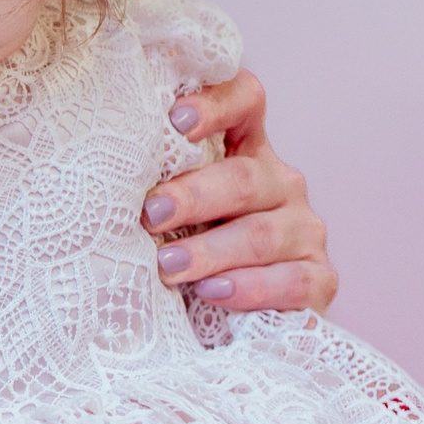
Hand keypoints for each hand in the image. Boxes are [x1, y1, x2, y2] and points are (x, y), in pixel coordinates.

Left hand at [146, 68, 336, 313]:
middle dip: (192, 196)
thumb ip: (153, 187)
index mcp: (244, 150)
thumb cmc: (181, 251)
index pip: (245, 101)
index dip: (215, 104)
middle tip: (150, 215)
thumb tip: (103, 175)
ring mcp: (304, 230)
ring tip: (168, 267)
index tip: (175, 121)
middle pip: (244, 177)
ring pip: (261, 234)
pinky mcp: (319, 278)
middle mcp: (280, 183)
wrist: (216, 321)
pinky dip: (249, 288)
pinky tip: (213, 293)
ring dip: (210, 251)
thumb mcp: (165, 214)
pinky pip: (291, 281)